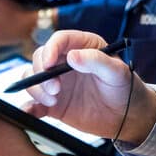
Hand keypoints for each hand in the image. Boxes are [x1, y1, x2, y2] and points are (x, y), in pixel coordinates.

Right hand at [23, 30, 155, 142]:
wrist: (127, 116)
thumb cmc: (126, 88)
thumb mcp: (117, 72)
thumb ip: (97, 61)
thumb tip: (72, 56)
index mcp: (84, 47)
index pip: (60, 40)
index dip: (51, 49)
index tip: (49, 64)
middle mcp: (66, 62)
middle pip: (41, 58)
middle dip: (41, 72)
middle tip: (54, 89)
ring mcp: (58, 82)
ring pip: (33, 78)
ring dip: (36, 89)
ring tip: (53, 101)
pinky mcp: (53, 103)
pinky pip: (33, 103)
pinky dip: (28, 107)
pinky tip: (31, 113)